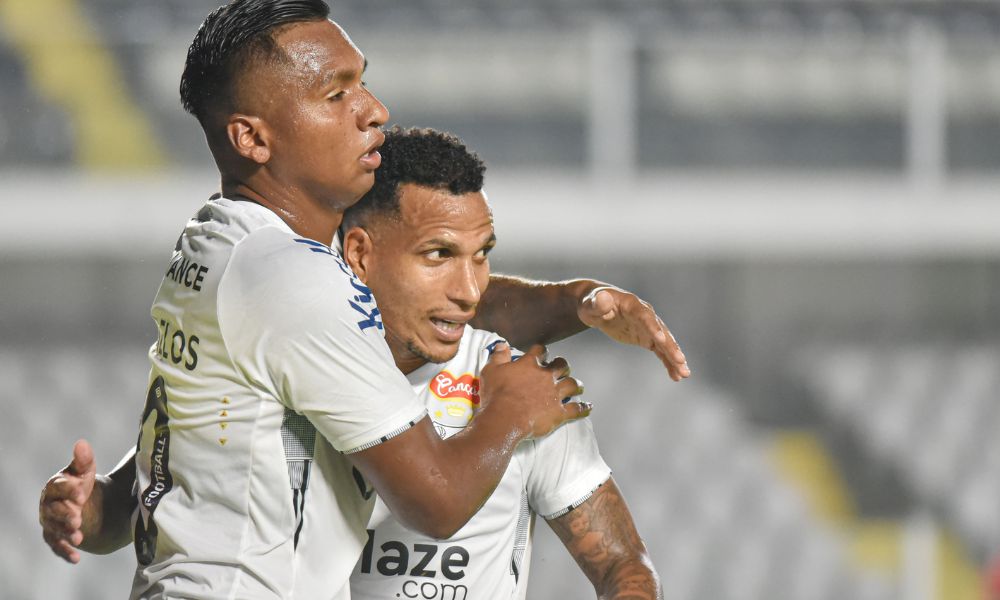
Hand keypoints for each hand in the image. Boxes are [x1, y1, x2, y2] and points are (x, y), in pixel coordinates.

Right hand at [39, 440, 95, 563]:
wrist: (83, 503)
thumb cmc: (81, 483)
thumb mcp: (85, 471)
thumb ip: (83, 459)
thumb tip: (81, 443)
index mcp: (54, 486)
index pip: (58, 487)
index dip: (69, 490)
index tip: (82, 492)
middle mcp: (48, 505)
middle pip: (54, 510)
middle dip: (65, 514)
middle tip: (78, 518)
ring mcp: (50, 522)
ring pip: (54, 529)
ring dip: (65, 533)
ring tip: (78, 537)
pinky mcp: (55, 537)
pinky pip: (57, 546)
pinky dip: (65, 552)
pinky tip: (76, 558)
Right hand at [479, 343, 588, 438]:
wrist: (504, 418)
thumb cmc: (496, 395)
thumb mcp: (490, 371)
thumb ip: (498, 356)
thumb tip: (502, 344)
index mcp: (529, 365)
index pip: (539, 351)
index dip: (541, 351)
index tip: (542, 353)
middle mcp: (545, 376)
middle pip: (561, 365)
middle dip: (563, 365)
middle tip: (562, 368)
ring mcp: (554, 394)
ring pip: (572, 384)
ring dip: (576, 384)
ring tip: (578, 386)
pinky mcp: (559, 412)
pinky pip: (576, 409)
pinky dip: (583, 408)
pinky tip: (588, 407)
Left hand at [579, 286, 689, 381]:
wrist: (596, 305)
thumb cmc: (591, 303)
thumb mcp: (590, 303)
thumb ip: (597, 303)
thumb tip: (603, 298)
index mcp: (632, 305)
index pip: (645, 316)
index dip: (653, 327)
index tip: (661, 339)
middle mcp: (645, 314)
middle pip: (660, 331)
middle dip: (670, 346)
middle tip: (681, 361)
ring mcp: (648, 326)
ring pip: (664, 343)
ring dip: (674, 358)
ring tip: (684, 374)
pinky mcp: (647, 337)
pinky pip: (660, 351)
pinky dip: (668, 362)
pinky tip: (676, 376)